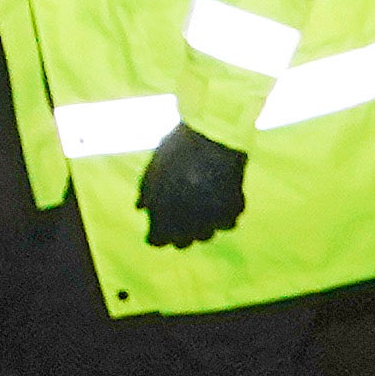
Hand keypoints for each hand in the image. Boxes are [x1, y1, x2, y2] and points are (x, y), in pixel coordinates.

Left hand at [135, 125, 248, 250]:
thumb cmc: (179, 146)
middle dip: (179, 236)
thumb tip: (140, 209)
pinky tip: (220, 207)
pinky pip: (228, 223)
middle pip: (183, 243)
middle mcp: (186, 215)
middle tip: (180, 225)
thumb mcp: (154, 167)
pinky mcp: (233, 206)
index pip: (158, 240)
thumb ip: (146, 191)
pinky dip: (224, 218)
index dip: (157, 238)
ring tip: (200, 215)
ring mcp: (211, 212)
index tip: (157, 235)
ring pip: (206, 236)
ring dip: (202, 229)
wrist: (213, 132)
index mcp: (162, 207)